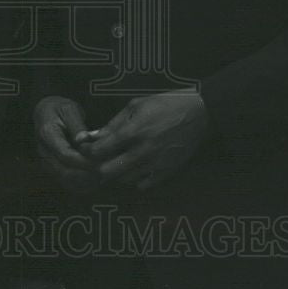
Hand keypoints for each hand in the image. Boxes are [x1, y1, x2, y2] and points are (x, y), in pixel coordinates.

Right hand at [33, 95, 100, 192]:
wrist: (46, 113)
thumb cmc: (60, 109)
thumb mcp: (69, 109)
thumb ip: (77, 125)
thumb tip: (83, 140)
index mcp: (47, 134)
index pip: (64, 154)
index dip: (83, 161)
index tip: (99, 163)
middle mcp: (44, 151)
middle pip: (64, 171)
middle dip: (86, 175)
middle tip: (106, 173)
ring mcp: (47, 162)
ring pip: (65, 180)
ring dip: (85, 182)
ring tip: (104, 177)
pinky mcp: (53, 169)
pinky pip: (67, 182)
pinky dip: (82, 184)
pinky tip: (97, 180)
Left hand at [76, 90, 208, 191]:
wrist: (199, 113)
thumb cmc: (165, 104)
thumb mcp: (136, 105)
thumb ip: (114, 123)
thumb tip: (93, 136)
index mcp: (133, 131)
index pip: (101, 150)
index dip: (89, 151)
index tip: (88, 148)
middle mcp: (142, 151)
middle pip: (109, 171)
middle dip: (100, 165)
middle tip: (101, 158)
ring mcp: (155, 164)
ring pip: (124, 180)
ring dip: (117, 172)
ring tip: (120, 161)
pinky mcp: (167, 172)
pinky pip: (143, 185)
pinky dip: (136, 179)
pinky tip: (138, 167)